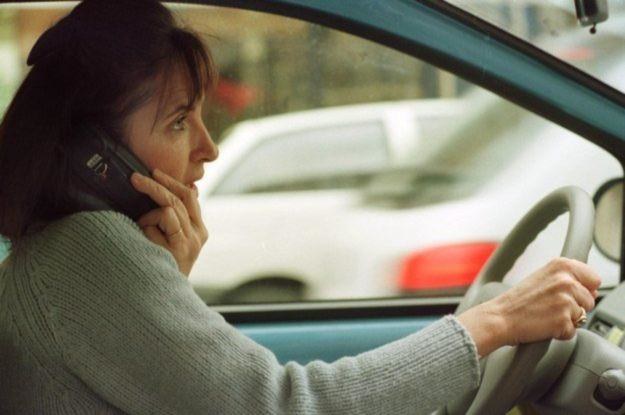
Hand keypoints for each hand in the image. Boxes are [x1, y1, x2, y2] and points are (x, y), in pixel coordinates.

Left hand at [130, 169, 207, 275]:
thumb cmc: (163, 268)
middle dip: (156, 184)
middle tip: (135, 178)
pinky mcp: (180, 249)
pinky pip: (163, 221)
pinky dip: (148, 226)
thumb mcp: (174, 242)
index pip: (190, 197)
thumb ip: (178, 219)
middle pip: (179, 199)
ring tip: (140, 232)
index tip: (155, 172)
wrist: (164, 301)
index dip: (172, 182)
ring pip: (168, 209)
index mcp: (200, 231)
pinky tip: (145, 240)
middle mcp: (198, 235)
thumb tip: (186, 189)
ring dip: (148, 217)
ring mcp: (190, 242)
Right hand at [458, 257, 600, 356]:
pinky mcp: (563, 319)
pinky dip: (560, 332)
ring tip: (547, 314)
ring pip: (583, 316)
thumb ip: (568, 278)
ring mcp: (566, 300)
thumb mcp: (543, 277)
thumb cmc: (518, 300)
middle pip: (590, 299)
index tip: (570, 293)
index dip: (584, 289)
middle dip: (576, 306)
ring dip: (567, 319)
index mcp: (561, 265)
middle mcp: (565, 280)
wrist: (500, 317)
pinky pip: (573, 331)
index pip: (594, 278)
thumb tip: (593, 290)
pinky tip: (545, 324)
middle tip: (552, 306)